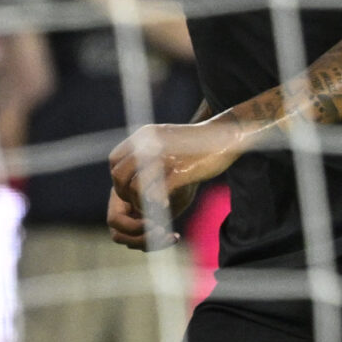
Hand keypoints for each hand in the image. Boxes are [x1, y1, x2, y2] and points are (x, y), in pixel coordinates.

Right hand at [109, 181, 198, 250]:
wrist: (181, 174)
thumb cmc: (173, 171)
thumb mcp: (167, 180)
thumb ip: (158, 191)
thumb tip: (156, 204)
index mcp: (119, 196)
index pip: (115, 220)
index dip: (131, 225)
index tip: (152, 222)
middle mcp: (122, 210)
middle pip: (119, 235)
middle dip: (139, 237)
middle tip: (161, 230)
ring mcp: (131, 220)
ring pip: (131, 242)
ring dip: (150, 243)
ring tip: (171, 236)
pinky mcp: (144, 227)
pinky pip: (146, 243)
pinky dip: (160, 242)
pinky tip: (175, 236)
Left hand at [110, 121, 238, 223]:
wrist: (227, 135)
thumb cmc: (198, 143)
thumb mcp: (167, 139)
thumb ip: (148, 151)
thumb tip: (134, 169)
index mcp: (144, 136)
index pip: (115, 161)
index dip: (119, 179)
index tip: (130, 188)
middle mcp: (149, 144)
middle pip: (120, 175)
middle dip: (125, 194)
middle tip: (139, 202)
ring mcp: (163, 157)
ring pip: (135, 187)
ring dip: (140, 202)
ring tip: (152, 205)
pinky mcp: (178, 170)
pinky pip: (156, 193)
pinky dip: (158, 204)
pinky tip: (166, 206)